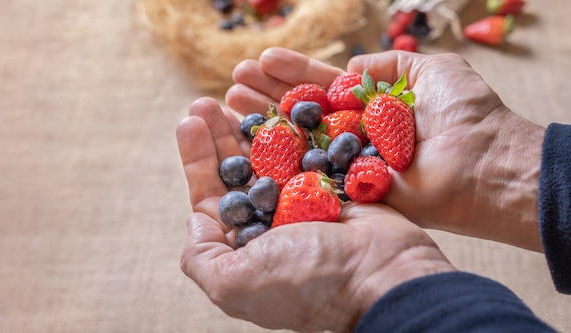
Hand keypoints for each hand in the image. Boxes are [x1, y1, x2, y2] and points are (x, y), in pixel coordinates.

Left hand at [176, 98, 454, 331]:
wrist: (382, 275)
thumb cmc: (307, 282)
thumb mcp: (234, 284)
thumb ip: (201, 256)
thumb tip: (196, 219)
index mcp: (246, 247)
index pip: (211, 196)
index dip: (197, 160)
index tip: (188, 123)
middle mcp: (272, 224)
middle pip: (238, 171)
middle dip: (219, 136)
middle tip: (204, 104)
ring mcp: (304, 203)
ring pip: (270, 155)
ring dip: (250, 126)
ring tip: (232, 94)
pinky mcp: (334, 185)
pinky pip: (307, 149)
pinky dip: (291, 128)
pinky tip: (276, 106)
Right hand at [226, 47, 544, 251]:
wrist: (484, 162)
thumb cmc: (465, 113)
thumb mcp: (430, 69)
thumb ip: (388, 64)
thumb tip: (351, 66)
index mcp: (371, 109)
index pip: (322, 89)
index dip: (292, 74)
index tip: (262, 59)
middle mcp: (354, 138)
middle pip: (302, 115)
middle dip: (268, 95)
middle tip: (234, 80)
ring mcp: (349, 167)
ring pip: (297, 144)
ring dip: (264, 123)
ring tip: (229, 101)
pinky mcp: (349, 194)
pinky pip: (307, 177)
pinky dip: (277, 163)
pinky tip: (248, 145)